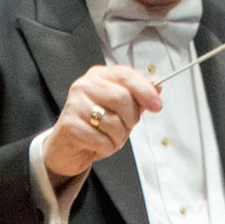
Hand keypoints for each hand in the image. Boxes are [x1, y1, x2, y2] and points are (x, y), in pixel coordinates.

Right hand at [43, 65, 162, 180]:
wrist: (67, 147)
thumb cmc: (96, 125)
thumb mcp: (120, 109)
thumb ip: (137, 98)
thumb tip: (157, 87)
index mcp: (99, 76)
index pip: (126, 75)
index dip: (144, 91)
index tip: (157, 106)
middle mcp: (84, 85)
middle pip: (121, 98)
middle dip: (130, 119)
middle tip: (125, 128)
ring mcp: (74, 104)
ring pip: (113, 122)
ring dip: (118, 137)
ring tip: (109, 138)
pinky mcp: (69, 125)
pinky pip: (101, 140)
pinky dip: (106, 148)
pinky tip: (97, 145)